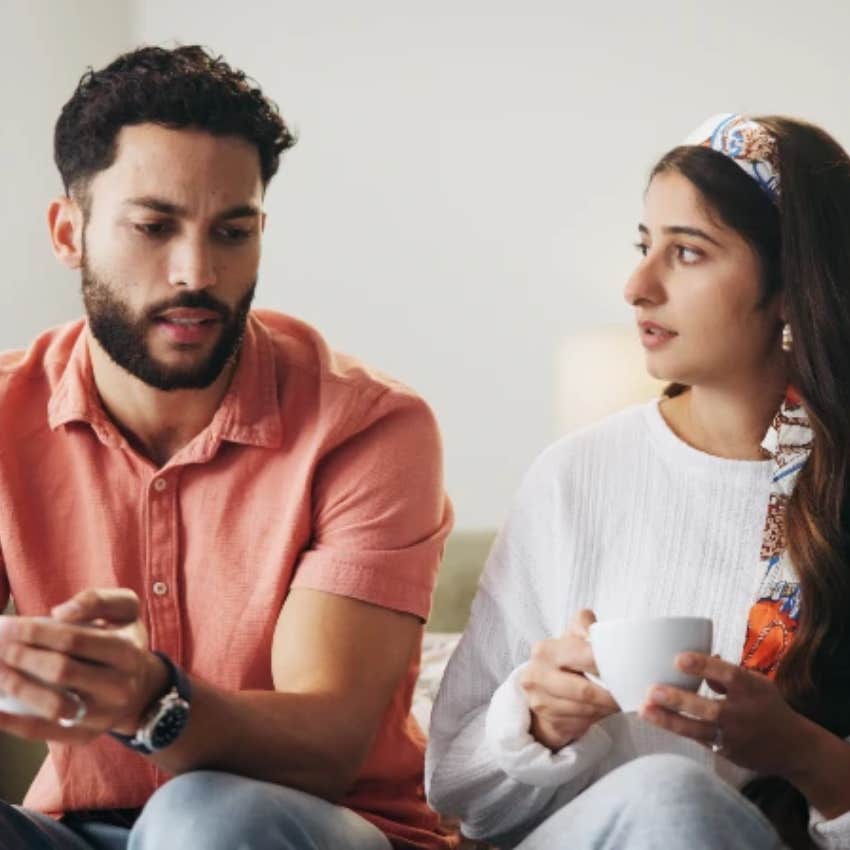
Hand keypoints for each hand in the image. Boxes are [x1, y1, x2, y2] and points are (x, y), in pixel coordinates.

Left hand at [0, 589, 166, 743]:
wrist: (142, 688)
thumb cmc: (124, 640)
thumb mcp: (125, 610)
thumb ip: (97, 600)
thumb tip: (59, 614)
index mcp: (127, 651)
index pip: (76, 640)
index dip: (38, 633)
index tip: (11, 626)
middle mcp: (119, 686)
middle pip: (62, 672)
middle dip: (23, 657)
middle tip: (0, 646)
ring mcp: (103, 715)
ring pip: (53, 705)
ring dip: (17, 686)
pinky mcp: (85, 735)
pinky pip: (45, 732)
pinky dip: (14, 723)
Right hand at [520, 609, 618, 750]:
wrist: (541, 685)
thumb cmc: (564, 658)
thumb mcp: (572, 635)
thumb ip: (585, 624)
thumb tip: (602, 634)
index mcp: (546, 650)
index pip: (584, 657)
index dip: (608, 665)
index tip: (628, 670)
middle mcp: (537, 675)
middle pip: (585, 691)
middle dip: (611, 695)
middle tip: (629, 694)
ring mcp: (540, 701)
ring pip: (586, 710)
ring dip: (607, 708)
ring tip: (619, 701)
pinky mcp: (548, 720)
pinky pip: (581, 723)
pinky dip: (597, 718)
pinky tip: (603, 710)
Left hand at [639, 652, 805, 774]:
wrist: (794, 748)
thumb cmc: (768, 706)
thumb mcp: (756, 682)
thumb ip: (726, 673)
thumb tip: (696, 658)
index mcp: (752, 689)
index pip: (727, 674)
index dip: (703, 666)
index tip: (678, 658)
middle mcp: (743, 714)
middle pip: (708, 708)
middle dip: (678, 700)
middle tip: (651, 690)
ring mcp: (734, 736)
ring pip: (697, 730)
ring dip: (668, 721)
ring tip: (644, 710)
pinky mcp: (727, 752)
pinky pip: (698, 739)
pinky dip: (678, 730)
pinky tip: (656, 721)